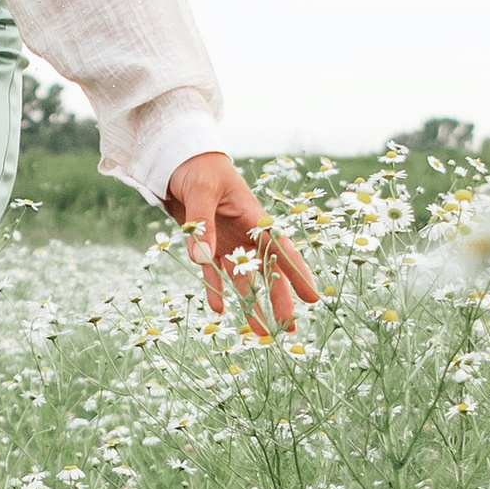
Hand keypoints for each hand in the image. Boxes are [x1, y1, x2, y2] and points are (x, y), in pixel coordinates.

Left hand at [163, 150, 317, 329]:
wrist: (177, 157)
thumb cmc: (197, 166)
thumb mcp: (201, 191)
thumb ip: (201, 224)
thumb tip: (201, 258)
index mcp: (253, 218)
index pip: (280, 250)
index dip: (297, 275)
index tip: (312, 297)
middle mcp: (245, 233)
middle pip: (267, 272)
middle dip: (278, 300)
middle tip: (288, 330)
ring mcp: (227, 240)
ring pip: (244, 278)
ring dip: (250, 303)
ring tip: (258, 332)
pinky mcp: (207, 243)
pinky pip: (214, 272)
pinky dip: (216, 289)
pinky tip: (219, 309)